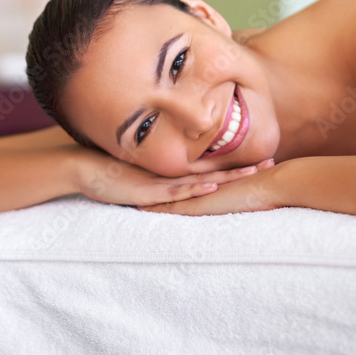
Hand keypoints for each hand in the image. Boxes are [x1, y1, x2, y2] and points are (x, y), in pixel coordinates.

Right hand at [74, 152, 270, 208]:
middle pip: (215, 173)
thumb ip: (161, 187)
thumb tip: (174, 194)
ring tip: (254, 173)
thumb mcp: (142, 183)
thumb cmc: (112, 176)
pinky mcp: (150, 192)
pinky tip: (212, 187)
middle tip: (271, 162)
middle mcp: (172, 176)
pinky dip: (195, 190)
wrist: (85, 169)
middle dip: (242, 169)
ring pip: (201, 180)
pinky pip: (176, 192)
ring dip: (228, 178)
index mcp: (174, 174)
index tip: (260, 161)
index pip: (212, 170)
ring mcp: (162, 182)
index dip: (235, 166)